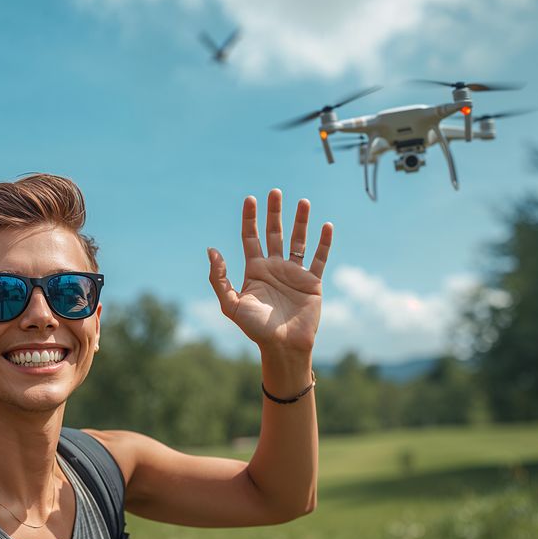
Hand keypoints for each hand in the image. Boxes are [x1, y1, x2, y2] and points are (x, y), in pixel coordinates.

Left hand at [207, 189, 332, 355]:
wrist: (282, 346)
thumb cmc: (255, 328)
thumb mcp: (230, 304)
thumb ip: (219, 278)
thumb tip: (211, 250)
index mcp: (255, 270)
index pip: (251, 237)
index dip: (250, 218)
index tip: (250, 199)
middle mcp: (275, 268)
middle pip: (274, 233)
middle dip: (274, 213)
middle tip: (274, 192)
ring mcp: (294, 274)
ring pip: (298, 241)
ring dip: (300, 221)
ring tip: (303, 201)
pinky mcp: (313, 282)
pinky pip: (320, 258)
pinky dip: (324, 243)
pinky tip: (326, 226)